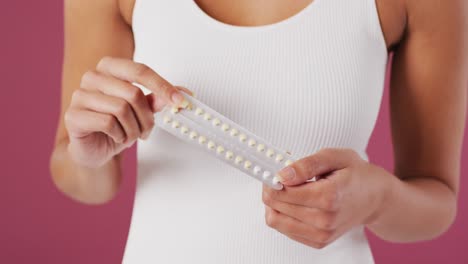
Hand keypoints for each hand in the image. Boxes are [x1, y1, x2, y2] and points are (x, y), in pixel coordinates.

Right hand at [65, 57, 191, 167]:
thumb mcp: (141, 110)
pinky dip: (119, 135)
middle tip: (146, 131)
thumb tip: (183, 93)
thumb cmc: (117, 125)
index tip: (181, 101)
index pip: (140, 70)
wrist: (94, 149)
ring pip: (121, 109)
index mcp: (110, 68)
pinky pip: (107, 123)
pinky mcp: (73, 115)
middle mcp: (92, 77)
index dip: (163, 86)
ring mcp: (79, 95)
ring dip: (133, 129)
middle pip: (133, 93)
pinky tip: (116, 138)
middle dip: (146, 118)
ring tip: (130, 136)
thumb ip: (158, 99)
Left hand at [262, 148, 390, 248]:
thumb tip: (283, 175)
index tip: (274, 169)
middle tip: (280, 176)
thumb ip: (306, 165)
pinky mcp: (318, 242)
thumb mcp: (334, 157)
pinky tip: (296, 201)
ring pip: (275, 220)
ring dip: (274, 202)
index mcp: (329, 197)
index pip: (282, 192)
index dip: (272, 178)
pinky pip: (284, 229)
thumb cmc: (357, 174)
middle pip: (275, 206)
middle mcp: (324, 220)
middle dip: (271, 188)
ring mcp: (321, 234)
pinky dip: (283, 214)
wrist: (376, 198)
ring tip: (288, 189)